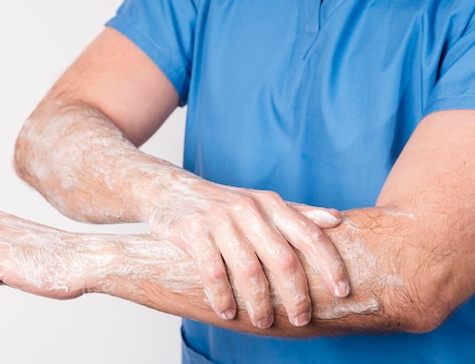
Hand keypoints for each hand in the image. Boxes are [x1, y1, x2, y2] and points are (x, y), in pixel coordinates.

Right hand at [147, 178, 349, 328]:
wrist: (171, 191)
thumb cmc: (225, 203)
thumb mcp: (262, 203)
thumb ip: (298, 213)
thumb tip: (338, 219)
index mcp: (270, 203)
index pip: (309, 234)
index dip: (330, 264)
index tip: (343, 292)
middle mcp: (248, 208)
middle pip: (283, 258)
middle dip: (296, 294)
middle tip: (301, 320)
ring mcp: (219, 219)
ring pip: (249, 269)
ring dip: (259, 302)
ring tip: (264, 322)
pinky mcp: (193, 231)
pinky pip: (212, 271)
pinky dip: (222, 297)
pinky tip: (227, 312)